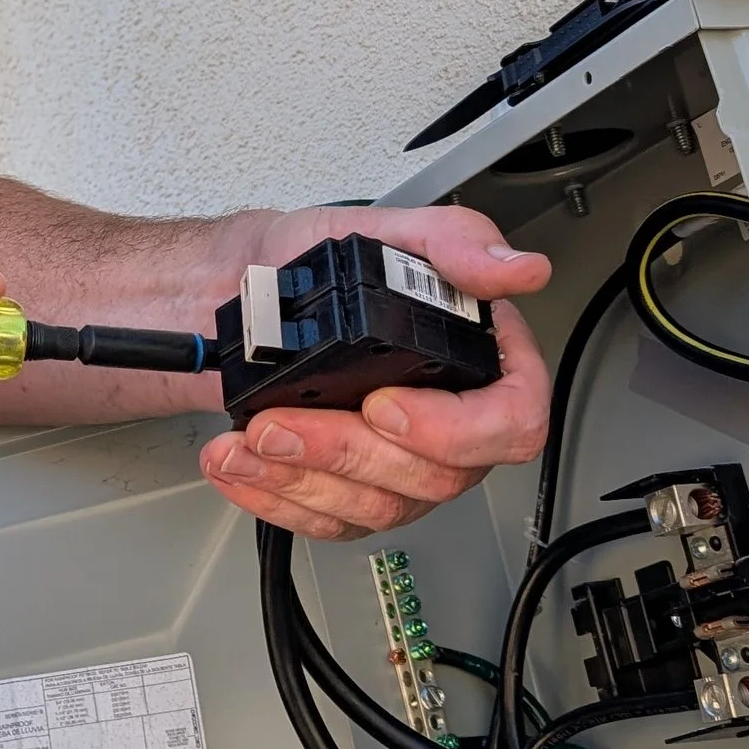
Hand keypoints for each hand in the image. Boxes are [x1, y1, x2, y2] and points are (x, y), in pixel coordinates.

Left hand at [198, 204, 550, 541]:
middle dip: (347, 451)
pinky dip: (276, 499)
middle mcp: (449, 421)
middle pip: (434, 475)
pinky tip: (240, 467)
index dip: (457, 429)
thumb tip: (518, 270)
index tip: (385, 405)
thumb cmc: (306, 260)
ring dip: (302, 478)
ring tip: (250, 439)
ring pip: (377, 506)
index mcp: (476, 359)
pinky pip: (330, 520)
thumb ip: (456, 243)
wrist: (230, 288)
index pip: (513, 421)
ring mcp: (400, 464)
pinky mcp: (350, 493)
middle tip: (283, 422)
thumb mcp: (380, 228)